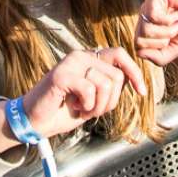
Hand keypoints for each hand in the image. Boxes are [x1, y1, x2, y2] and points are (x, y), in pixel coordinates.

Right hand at [16, 46, 146, 139]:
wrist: (36, 121)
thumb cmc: (63, 110)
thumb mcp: (93, 98)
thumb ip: (109, 85)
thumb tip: (131, 79)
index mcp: (88, 58)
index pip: (119, 55)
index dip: (134, 72)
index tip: (142, 91)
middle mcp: (80, 56)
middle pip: (116, 75)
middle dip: (110, 101)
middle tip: (94, 110)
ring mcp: (70, 64)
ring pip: (105, 84)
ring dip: (98, 106)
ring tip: (83, 108)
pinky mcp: (61, 75)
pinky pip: (90, 90)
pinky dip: (87, 106)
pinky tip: (74, 107)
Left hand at [134, 0, 177, 64]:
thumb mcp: (177, 48)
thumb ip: (159, 57)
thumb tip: (139, 53)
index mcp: (148, 27)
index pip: (138, 47)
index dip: (157, 49)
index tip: (173, 41)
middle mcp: (145, 15)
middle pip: (139, 40)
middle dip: (162, 41)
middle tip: (177, 31)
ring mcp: (149, 4)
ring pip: (145, 29)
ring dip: (168, 31)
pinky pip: (153, 15)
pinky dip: (169, 20)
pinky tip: (177, 14)